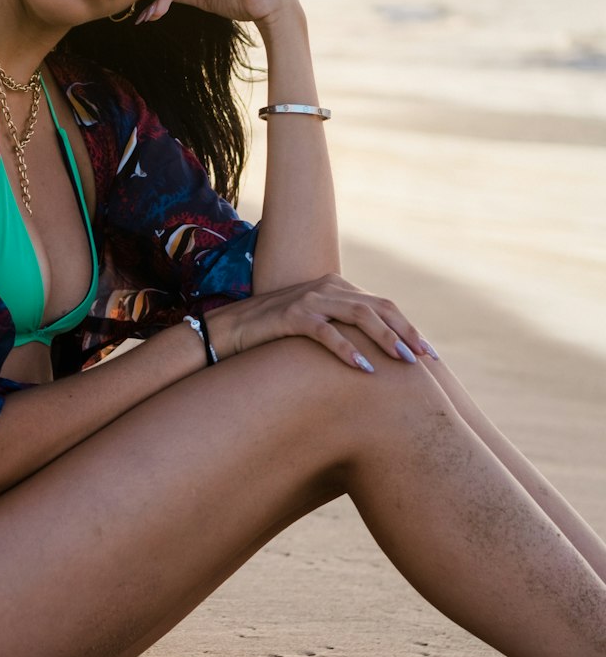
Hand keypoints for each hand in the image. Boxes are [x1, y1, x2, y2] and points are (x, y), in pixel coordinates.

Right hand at [205, 273, 438, 371]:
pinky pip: (326, 331)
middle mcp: (327, 288)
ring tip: (403, 361)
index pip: (383, 305)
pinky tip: (364, 368)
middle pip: (379, 307)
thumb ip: (340, 328)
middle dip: (407, 333)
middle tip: (426, 359)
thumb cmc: (273, 335)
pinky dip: (347, 349)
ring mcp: (310, 300)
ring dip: (385, 339)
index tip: (428, 354)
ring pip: (359, 315)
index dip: (408, 328)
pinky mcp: (291, 316)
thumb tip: (374, 355)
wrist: (227, 329)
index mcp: (336, 288)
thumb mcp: (313, 326)